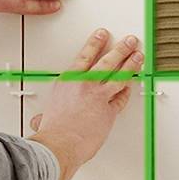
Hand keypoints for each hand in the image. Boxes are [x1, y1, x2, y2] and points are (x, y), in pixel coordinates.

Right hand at [24, 29, 143, 179]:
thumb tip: (40, 121)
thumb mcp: (45, 117)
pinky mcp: (109, 111)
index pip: (85, 56)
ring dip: (131, 64)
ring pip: (119, 75)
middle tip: (129, 41)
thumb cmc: (52, 132)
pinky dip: (127, 91)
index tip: (103, 34)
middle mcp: (84, 84)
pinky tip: (131, 85)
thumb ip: (46, 116)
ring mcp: (99, 96)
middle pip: (107, 61)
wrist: (60, 144)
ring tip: (138, 56)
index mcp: (68, 81)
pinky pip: (121, 98)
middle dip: (120, 49)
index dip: (96, 43)